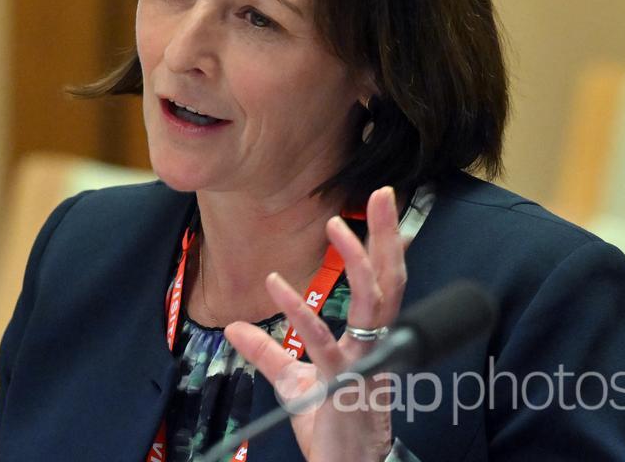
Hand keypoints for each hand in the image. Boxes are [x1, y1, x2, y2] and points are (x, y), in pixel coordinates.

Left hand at [225, 186, 406, 461]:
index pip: (384, 284)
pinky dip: (298, 309)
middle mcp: (374, 347)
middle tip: (382, 193)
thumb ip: (268, 353)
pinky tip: (275, 282)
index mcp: (369, 341)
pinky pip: (322, 341)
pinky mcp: (343, 384)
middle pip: (390, 282)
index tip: (380, 208)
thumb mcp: (293, 384)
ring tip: (338, 223)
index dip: (386, 246)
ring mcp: (362, 364)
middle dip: (387, 236)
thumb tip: (234, 327)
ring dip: (358, 260)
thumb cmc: (330, 430)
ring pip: (373, 304)